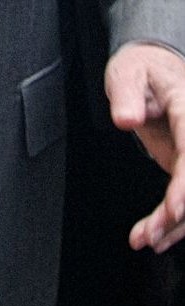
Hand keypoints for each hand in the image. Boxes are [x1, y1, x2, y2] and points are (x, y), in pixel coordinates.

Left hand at [108, 42, 184, 251]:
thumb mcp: (126, 71)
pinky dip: (174, 221)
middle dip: (178, 216)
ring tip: (144, 239)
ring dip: (175, 225)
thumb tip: (126, 120)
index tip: (173, 209)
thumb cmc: (141, 67)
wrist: (154, 66)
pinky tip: (155, 236)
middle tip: (149, 234)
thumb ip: (126, 94)